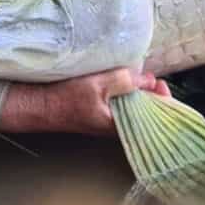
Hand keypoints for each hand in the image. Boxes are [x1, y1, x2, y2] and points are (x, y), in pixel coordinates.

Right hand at [0, 68, 169, 135]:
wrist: (42, 107)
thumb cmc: (67, 99)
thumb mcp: (99, 85)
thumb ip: (125, 80)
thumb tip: (148, 80)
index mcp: (121, 125)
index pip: (154, 118)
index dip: (163, 101)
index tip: (160, 83)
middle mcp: (119, 127)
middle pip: (148, 113)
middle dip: (154, 95)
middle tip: (152, 78)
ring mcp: (111, 121)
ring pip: (135, 108)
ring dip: (141, 93)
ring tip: (142, 78)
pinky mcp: (104, 115)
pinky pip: (124, 106)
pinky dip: (129, 94)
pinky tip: (127, 82)